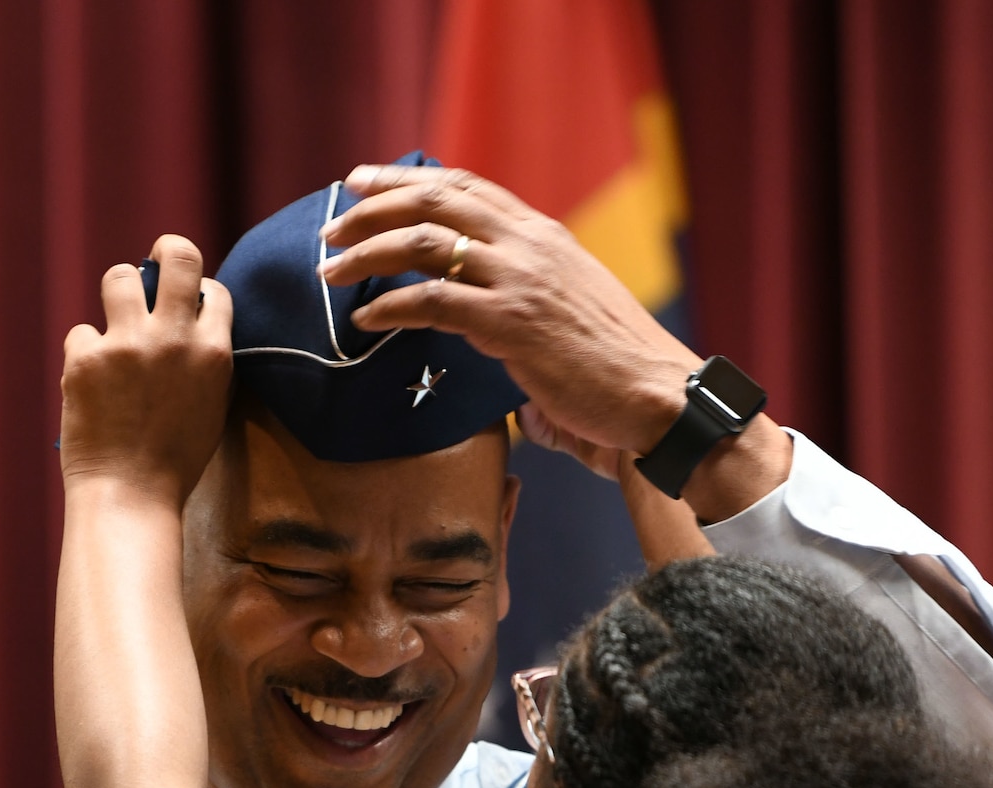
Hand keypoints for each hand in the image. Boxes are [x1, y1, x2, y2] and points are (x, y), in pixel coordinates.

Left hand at [59, 233, 233, 507]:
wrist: (131, 497)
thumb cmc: (174, 461)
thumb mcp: (212, 407)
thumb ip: (206, 361)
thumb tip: (195, 323)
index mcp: (213, 353)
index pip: (212, 289)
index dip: (197, 292)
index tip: (186, 305)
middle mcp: (173, 338)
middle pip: (175, 254)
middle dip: (165, 251)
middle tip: (154, 264)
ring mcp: (127, 344)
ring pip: (119, 276)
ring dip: (118, 294)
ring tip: (118, 325)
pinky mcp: (86, 358)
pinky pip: (82, 332)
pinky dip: (87, 355)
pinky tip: (94, 387)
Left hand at [321, 164, 790, 517]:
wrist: (661, 400)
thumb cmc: (616, 376)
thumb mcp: (569, 321)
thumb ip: (525, 314)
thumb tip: (495, 344)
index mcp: (545, 238)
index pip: (465, 188)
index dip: (409, 180)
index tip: (365, 183)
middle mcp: (531, 245)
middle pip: (435, 200)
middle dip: (374, 205)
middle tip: (333, 224)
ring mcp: (522, 280)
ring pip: (424, 242)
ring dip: (367, 251)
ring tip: (332, 271)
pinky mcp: (513, 324)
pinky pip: (433, 301)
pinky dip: (390, 306)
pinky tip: (365, 319)